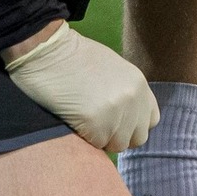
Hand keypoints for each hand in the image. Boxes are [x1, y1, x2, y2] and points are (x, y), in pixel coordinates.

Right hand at [1, 22, 159, 152]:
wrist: (47, 50)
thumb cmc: (74, 58)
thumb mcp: (113, 70)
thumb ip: (125, 92)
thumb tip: (125, 117)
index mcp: (139, 84)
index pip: (150, 120)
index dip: (133, 125)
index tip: (115, 121)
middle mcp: (134, 99)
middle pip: (137, 138)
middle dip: (118, 135)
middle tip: (96, 123)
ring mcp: (117, 112)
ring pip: (116, 145)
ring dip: (101, 139)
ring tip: (83, 119)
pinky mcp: (96, 124)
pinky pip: (96, 145)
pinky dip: (85, 138)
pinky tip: (74, 120)